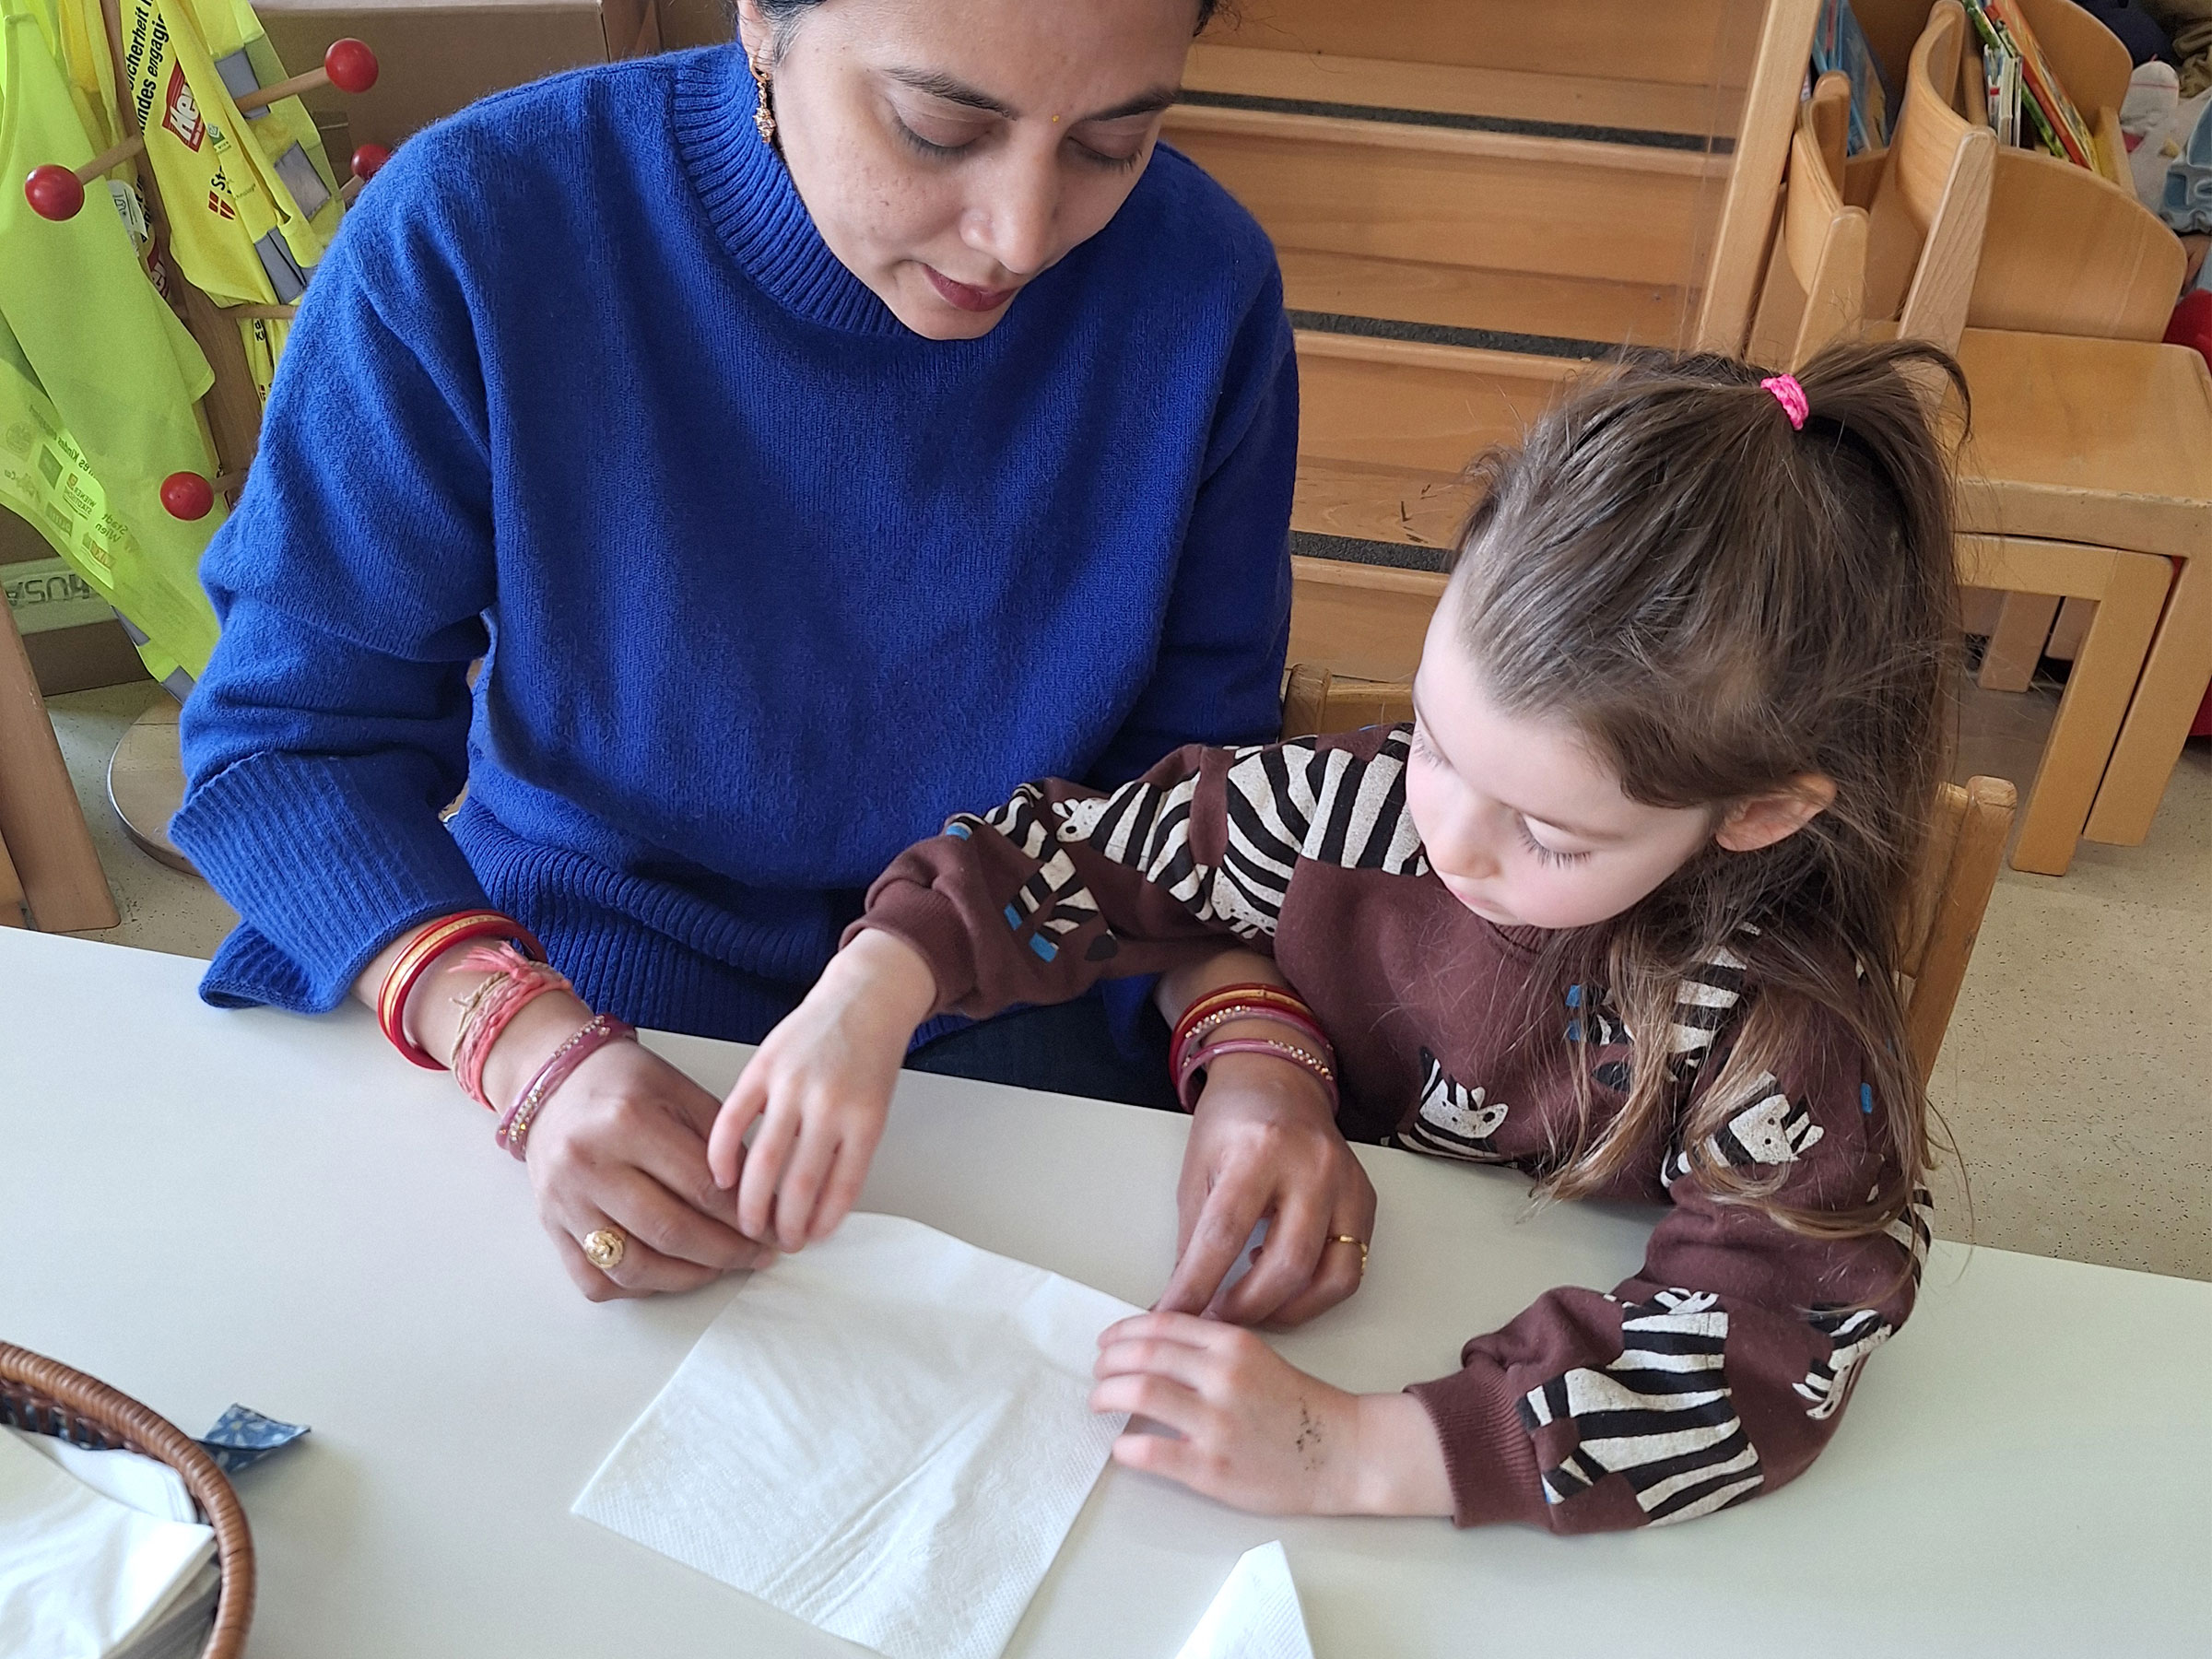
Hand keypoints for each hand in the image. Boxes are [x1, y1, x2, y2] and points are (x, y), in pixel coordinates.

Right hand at [518, 1018, 776, 1300]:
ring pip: (633, 1266)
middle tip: (756, 1254)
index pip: (701, 1187)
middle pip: (669, 1232)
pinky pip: (596, 1280)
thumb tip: (759, 1199)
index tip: (773, 1228)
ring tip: (719, 1267)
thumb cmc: (623, 1083)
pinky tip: (669, 1273)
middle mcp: (589, 1165)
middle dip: (726, 1252)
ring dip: (687, 1277)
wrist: (552, 1083)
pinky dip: (638, 1287)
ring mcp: (565, 1201)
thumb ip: (720, 1144)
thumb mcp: (681, 1091)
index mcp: (627, 1121)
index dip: (746, 1216)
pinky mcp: (551, 1226)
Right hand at [708, 928, 938, 1251]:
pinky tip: (719, 1177)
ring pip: (764, 1159)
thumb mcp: (875, 1108)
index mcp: (865, 1119)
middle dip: (783, 1223)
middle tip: (773, 1242)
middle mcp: (830, 1104)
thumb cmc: (871, 1057)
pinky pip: (733, 1118)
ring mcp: (792, 1084)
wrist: (864, 997)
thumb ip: (848, 1151)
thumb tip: (817, 1206)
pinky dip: (722, 1152)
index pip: (841, 1188)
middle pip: (799, 1182)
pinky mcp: (762, 1067)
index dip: (821, 1222)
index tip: (808, 1241)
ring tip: (746, 1224)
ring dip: (752, 1201)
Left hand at [1090, 1313, 1451, 1515]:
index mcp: (1233, 1343)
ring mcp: (1216, 1422)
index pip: (1160, 1324)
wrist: (1343, 1452)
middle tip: (1098, 1373)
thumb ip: (1209, 1347)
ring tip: (1099, 1403)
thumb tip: (1150, 1344)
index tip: (1107, 1341)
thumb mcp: (1256, 1356)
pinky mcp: (1211, 1467)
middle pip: (1141, 1354)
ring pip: (1138, 1393)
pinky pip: (1148, 1452)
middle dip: (1107, 1362)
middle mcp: (1222, 1375)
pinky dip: (1124, 1448)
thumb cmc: (1298, 1405)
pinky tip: (1120, 1448)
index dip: (1123, 1331)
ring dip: (1106, 1395)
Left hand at [1156, 1047, 1375, 1326]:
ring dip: (1287, 1309)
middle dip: (1247, 1308)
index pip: (1224, 1234)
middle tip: (1214, 1319)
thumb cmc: (1233, 1123)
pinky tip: (1283, 1280)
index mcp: (1258, 1150)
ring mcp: (1346, 1185)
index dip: (1196, 1285)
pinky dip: (1315, 1291)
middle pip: (1287, 1264)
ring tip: (1251, 1307)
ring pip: (1330, 1277)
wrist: (1280, 1083)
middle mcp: (1312, 1167)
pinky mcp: (1366, 1202)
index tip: (1174, 1315)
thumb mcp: (1197, 1168)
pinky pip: (1350, 1268)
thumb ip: (1194, 1235)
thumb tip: (1181, 1300)